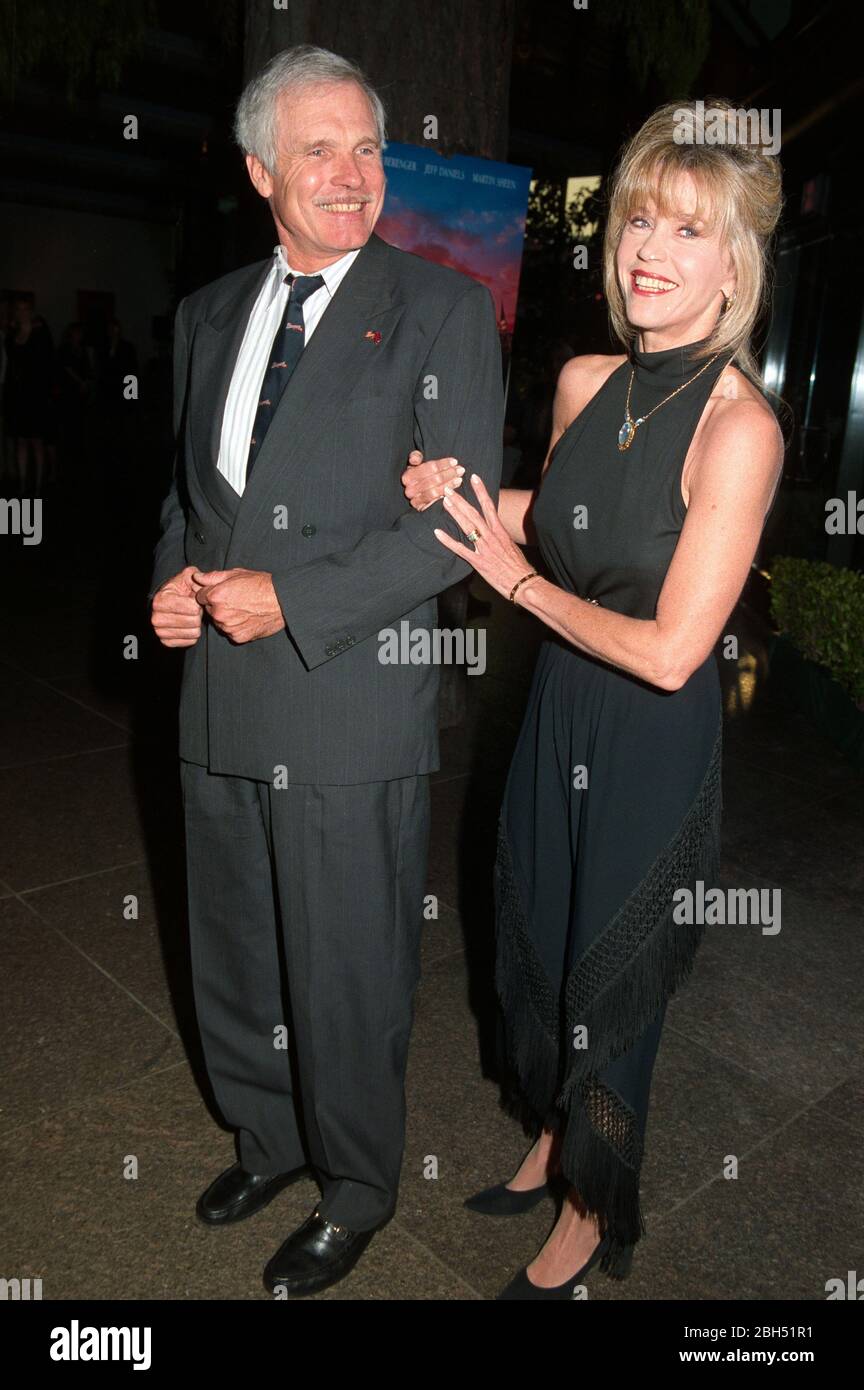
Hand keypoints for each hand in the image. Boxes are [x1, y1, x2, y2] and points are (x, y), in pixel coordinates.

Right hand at [151, 565, 203, 647]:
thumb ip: (196, 575)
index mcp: (160, 600)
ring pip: (194, 633)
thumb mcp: (187, 577)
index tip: (193, 598)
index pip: (192, 608)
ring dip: (196, 624)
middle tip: (193, 608)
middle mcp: (156, 618)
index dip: (198, 602)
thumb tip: (198, 578)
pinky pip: (191, 641)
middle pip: (194, 621)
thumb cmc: (181, 589)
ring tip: (190, 615)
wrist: (170, 602)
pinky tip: (188, 625)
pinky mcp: (166, 642)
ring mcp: (160, 632)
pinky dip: (193, 633)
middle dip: (198, 614)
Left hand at [192, 568, 285, 643]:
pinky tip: (248, 618)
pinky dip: (236, 627)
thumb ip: (213, 577)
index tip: (223, 592)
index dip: (211, 594)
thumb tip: (196, 577)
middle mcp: (219, 613)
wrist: (282, 601)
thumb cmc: (261, 584)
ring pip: (219, 622)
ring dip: (227, 618)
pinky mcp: (237, 637)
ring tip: (243, 609)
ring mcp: (227, 627)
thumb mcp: (236, 574)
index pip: (200, 597)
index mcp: (215, 595)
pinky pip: (230, 632)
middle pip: (209, 610)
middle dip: (218, 606)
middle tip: (236, 600)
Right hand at [401, 449, 463, 509]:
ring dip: (449, 484)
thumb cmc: (421, 475)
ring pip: (434, 491)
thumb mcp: (417, 464)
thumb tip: (415, 460)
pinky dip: (445, 495)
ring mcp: (415, 500)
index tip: (455, 461)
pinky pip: (435, 502)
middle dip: (449, 474)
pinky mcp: (421, 509)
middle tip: (460, 470)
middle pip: (433, 480)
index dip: (442, 464)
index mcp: (407, 476)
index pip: (427, 468)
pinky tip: (454, 490)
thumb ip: (415, 457)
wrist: (418, 493)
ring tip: (459, 479)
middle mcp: (409, 489)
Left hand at [433, 474, 538, 602]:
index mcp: (500, 531)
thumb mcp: (511, 546)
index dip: (481, 491)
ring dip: (454, 513)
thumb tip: (494, 530)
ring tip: (444, 502)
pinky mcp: (478, 561)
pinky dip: (448, 540)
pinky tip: (437, 532)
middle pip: (473, 513)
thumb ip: (500, 537)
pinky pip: (460, 549)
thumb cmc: (519, 566)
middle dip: (460, 500)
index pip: (489, 506)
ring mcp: (484, 548)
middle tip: (448, 488)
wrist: (524, 582)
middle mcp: (491, 536)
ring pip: (467, 526)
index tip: (473, 478)